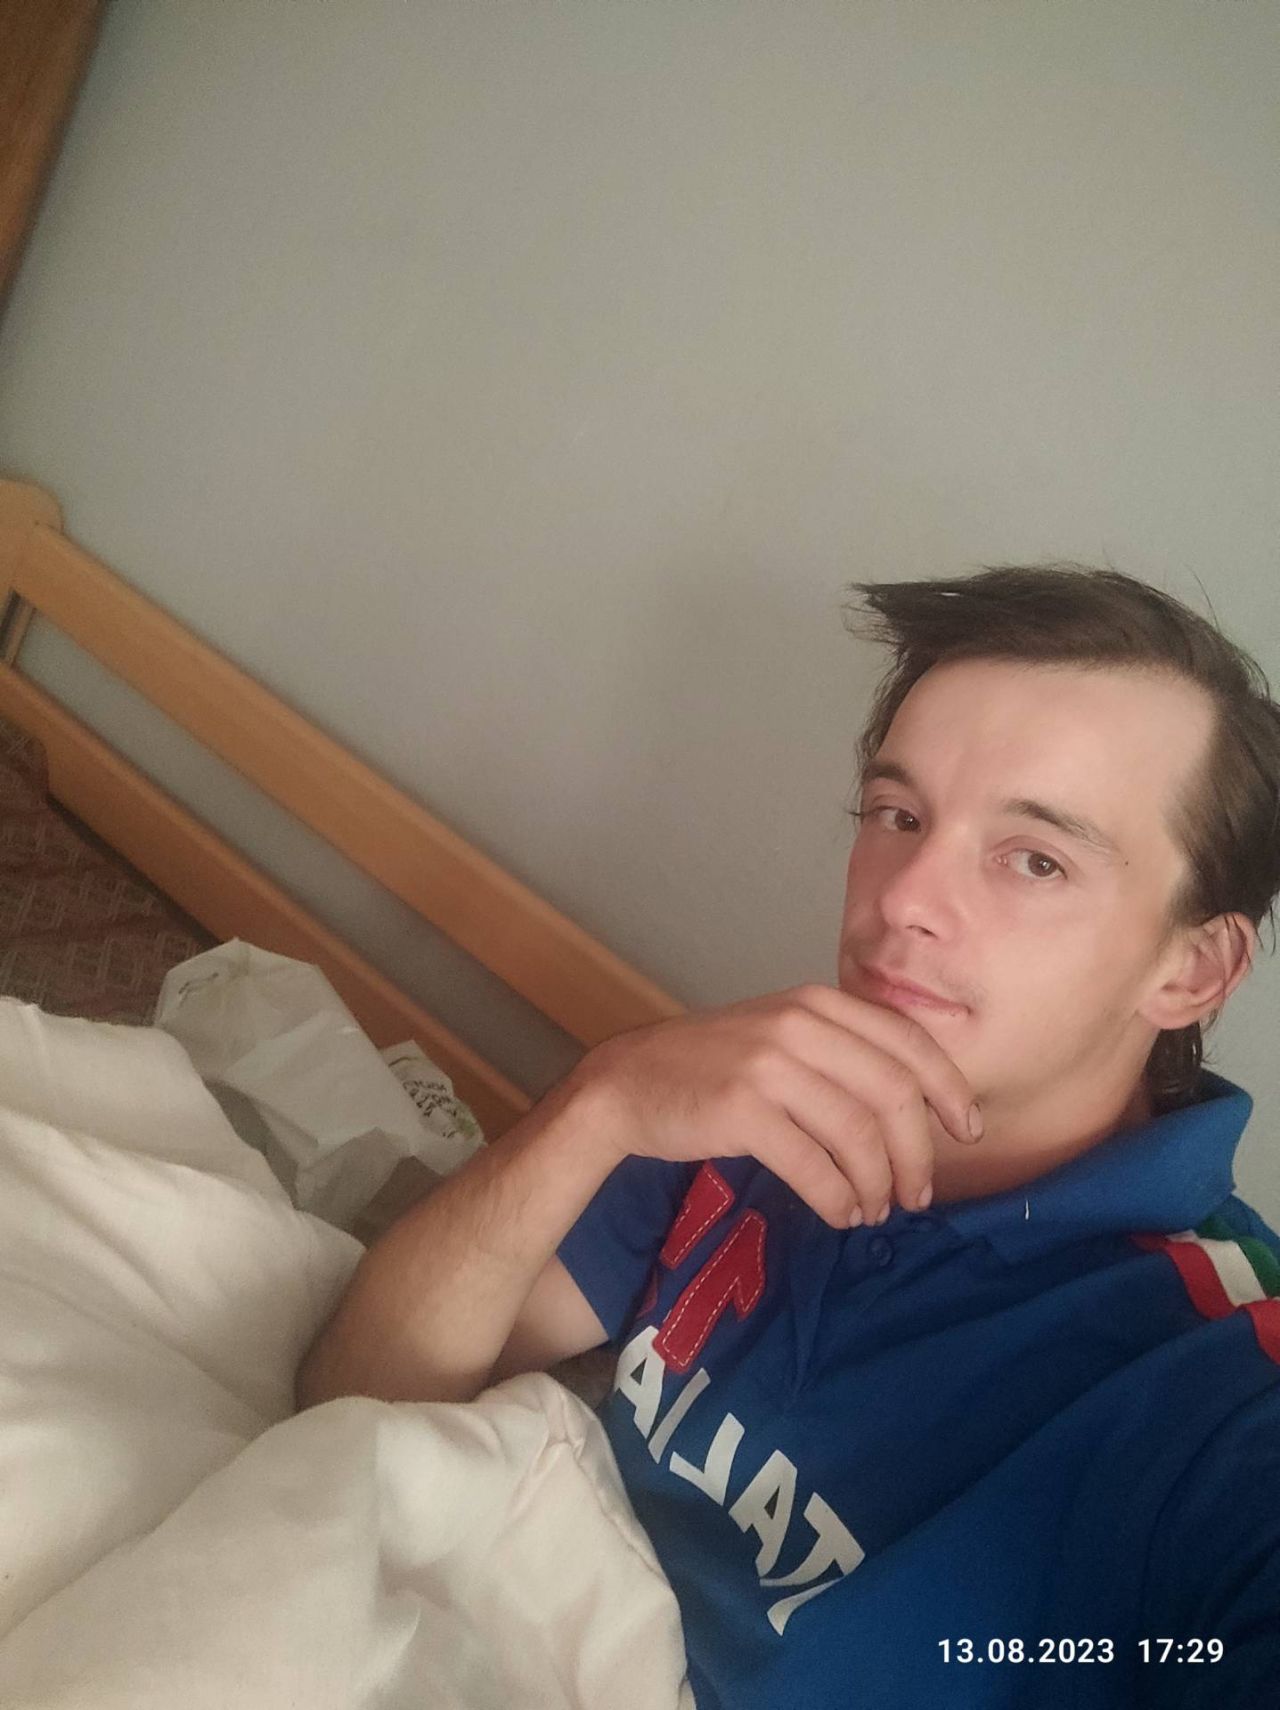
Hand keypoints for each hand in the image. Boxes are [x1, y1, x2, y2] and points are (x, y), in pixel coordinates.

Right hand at [570, 983, 981, 1229]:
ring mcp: (768, 1065)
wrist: (627, 1082)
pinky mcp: (741, 1110)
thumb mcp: (781, 1036)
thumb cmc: (712, 1067)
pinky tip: (842, 1212)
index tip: (966, 1131)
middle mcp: (798, 1024)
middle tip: (919, 1193)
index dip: (949, 1090)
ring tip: (875, 1209)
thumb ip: (841, 1053)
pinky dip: (839, 1197)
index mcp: (817, 1002)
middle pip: (894, 1092)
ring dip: (878, 1183)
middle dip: (918, 1152)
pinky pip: (814, 1165)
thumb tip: (918, 1105)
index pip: (908, 1041)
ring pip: (858, 1133)